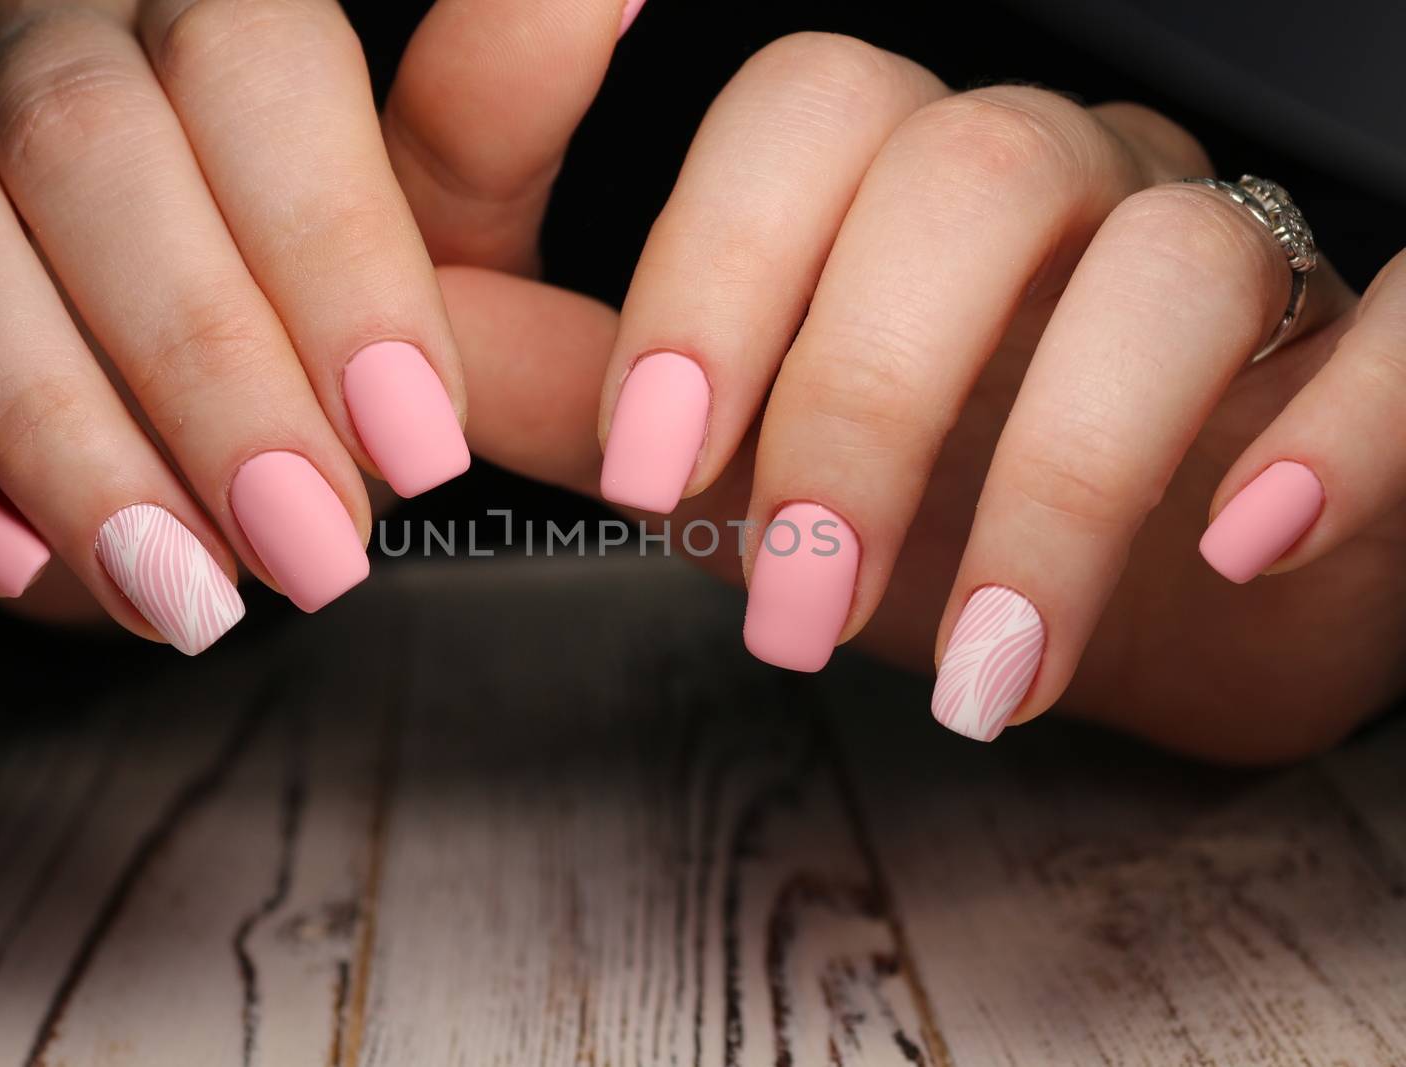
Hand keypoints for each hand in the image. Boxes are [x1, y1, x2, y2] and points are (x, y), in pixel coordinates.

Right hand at [0, 0, 641, 652]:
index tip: (420, 445)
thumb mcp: (442, 245)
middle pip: (90, 146)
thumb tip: (638, 122)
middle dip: (206, 367)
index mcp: (217, 18)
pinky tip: (12, 563)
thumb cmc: (323, 294)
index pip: (255, 68)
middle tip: (316, 552)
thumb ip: (514, 205)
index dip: (333, 256)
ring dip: (61, 431)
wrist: (165, 358)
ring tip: (185, 594)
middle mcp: (49, 51)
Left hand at [439, 33, 1405, 763]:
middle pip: (946, 171)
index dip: (708, 262)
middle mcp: (1041, 174)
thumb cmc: (916, 512)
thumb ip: (571, 391)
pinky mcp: (1356, 331)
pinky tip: (1250, 540)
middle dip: (857, 399)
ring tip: (982, 670)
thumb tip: (387, 371)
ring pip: (1153, 252)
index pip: (789, 113)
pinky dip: (1342, 429)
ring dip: (1053, 474)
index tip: (654, 453)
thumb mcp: (725, 458)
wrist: (1139, 597)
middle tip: (795, 607)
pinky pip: (1400, 321)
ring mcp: (1208, 237)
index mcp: (879, 181)